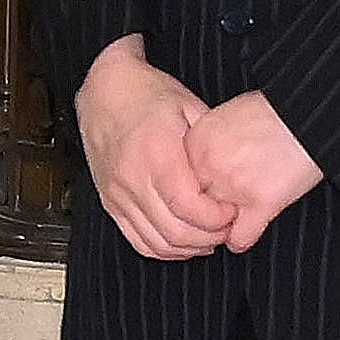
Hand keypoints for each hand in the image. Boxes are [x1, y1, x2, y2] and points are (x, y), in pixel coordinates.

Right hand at [75, 37, 240, 266]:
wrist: (105, 89)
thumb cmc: (147, 94)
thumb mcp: (190, 107)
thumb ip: (211, 144)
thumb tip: (234, 175)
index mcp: (157, 154)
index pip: (190, 208)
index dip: (217, 219)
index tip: (232, 212)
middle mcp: (133, 178)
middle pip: (175, 232)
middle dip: (209, 237)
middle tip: (227, 228)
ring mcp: (118, 194)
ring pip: (157, 243)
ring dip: (188, 248)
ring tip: (208, 236)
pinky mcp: (110, 202)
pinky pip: (137, 240)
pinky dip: (163, 249)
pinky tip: (182, 241)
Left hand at [183, 91, 324, 252]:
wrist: (308, 111)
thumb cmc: (272, 112)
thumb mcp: (225, 118)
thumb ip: (203, 145)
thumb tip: (186, 173)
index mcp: (196, 142)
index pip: (173, 182)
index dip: (185, 192)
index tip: (193, 196)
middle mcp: (208, 165)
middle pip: (186, 205)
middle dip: (197, 214)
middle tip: (209, 215)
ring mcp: (232, 185)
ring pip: (208, 226)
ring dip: (217, 229)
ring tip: (227, 223)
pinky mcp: (260, 201)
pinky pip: (238, 238)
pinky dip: (240, 240)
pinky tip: (243, 234)